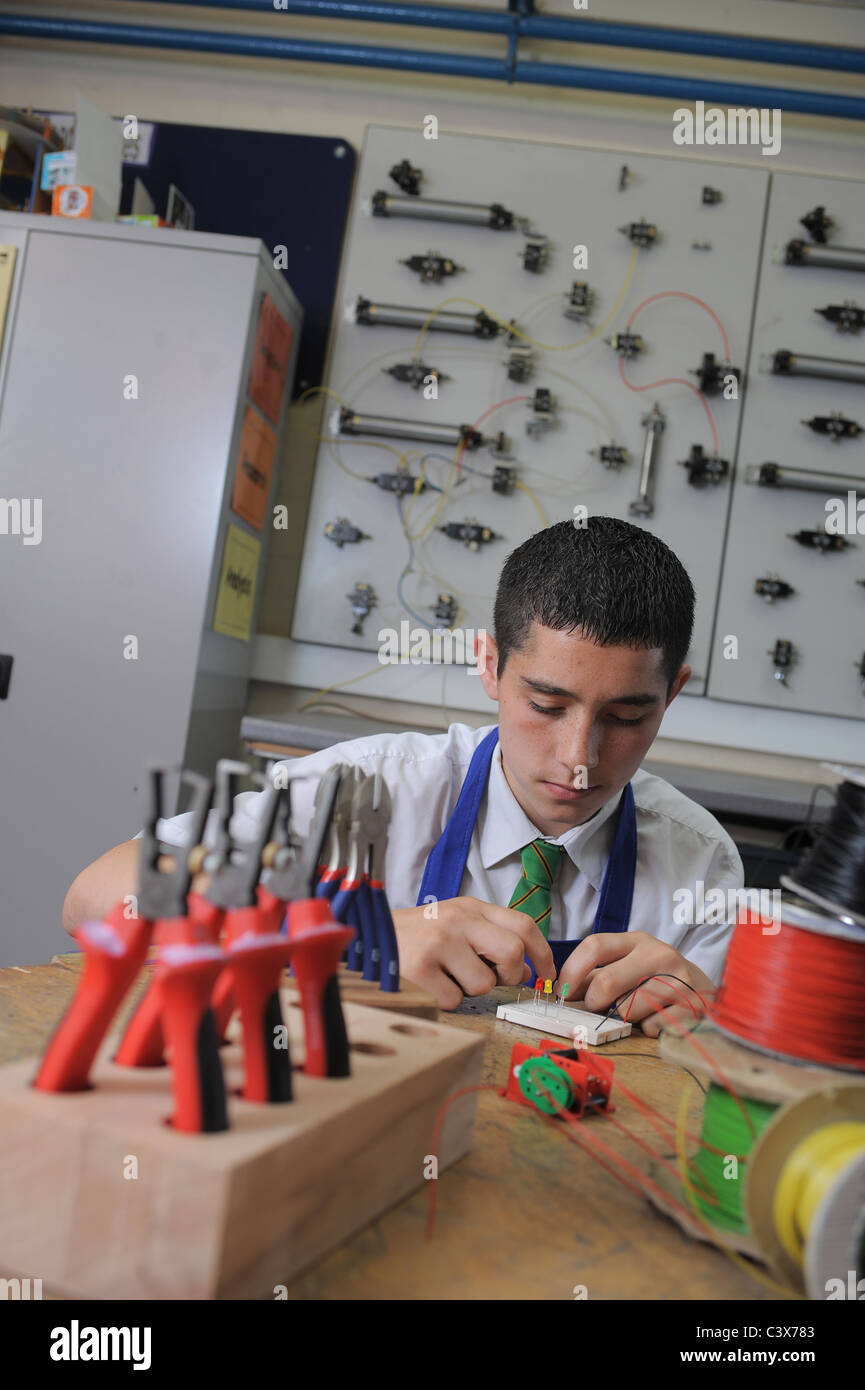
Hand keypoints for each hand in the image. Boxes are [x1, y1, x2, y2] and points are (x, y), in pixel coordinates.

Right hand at [390, 896, 556, 1010]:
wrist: (367, 937)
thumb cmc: (417, 936)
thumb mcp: (454, 922)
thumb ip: (489, 936)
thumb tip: (526, 970)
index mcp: (470, 907)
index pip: (524, 925)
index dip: (544, 955)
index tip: (547, 977)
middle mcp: (457, 919)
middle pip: (513, 952)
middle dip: (510, 975)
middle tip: (492, 978)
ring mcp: (438, 942)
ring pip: (484, 984)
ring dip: (470, 990)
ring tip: (447, 976)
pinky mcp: (420, 968)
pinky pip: (455, 999)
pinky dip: (446, 1000)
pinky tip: (429, 985)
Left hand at [556, 932, 714, 1037]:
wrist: (706, 992)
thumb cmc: (657, 979)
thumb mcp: (629, 966)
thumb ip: (595, 975)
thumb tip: (564, 990)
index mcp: (638, 941)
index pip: (595, 946)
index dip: (572, 971)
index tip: (563, 992)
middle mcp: (659, 955)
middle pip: (606, 981)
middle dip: (594, 1002)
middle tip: (598, 1008)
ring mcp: (678, 981)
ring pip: (626, 1009)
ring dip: (623, 1018)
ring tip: (637, 1011)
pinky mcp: (691, 1008)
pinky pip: (650, 1027)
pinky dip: (647, 1029)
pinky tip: (657, 1020)